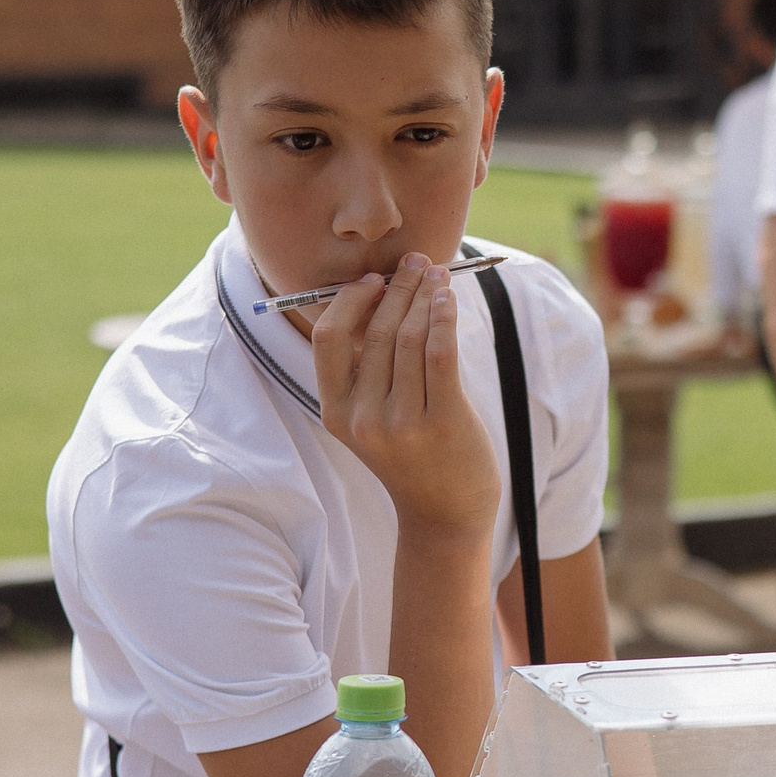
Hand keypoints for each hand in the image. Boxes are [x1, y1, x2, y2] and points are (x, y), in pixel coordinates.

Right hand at [309, 258, 500, 536]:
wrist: (445, 514)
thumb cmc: (413, 456)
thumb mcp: (373, 420)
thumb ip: (367, 371)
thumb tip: (381, 295)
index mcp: (335, 413)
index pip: (327, 339)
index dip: (350, 301)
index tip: (374, 280)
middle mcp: (362, 418)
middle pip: (374, 331)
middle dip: (398, 288)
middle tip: (416, 262)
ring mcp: (401, 422)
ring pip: (408, 337)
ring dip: (424, 295)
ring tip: (437, 273)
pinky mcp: (442, 421)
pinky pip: (439, 353)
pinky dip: (443, 317)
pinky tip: (448, 298)